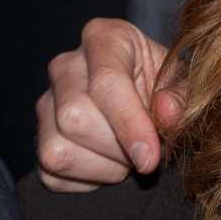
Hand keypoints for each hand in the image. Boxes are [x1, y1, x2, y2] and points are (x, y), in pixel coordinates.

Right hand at [32, 17, 182, 191]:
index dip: (129, 125)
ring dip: (102, 167)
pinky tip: (108, 162)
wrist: (144, 97)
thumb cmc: (162, 85)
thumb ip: (179, 98)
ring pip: (57, 151)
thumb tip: (167, 114)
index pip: (106, 83)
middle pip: (75, 118)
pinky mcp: (39, 137)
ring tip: (127, 155)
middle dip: (116, 148)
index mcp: (104, 38)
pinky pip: (52, 173)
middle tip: (145, 150)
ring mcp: (46, 102)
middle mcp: (65, 65)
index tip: (151, 158)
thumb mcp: (181, 83)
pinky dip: (87, 180)